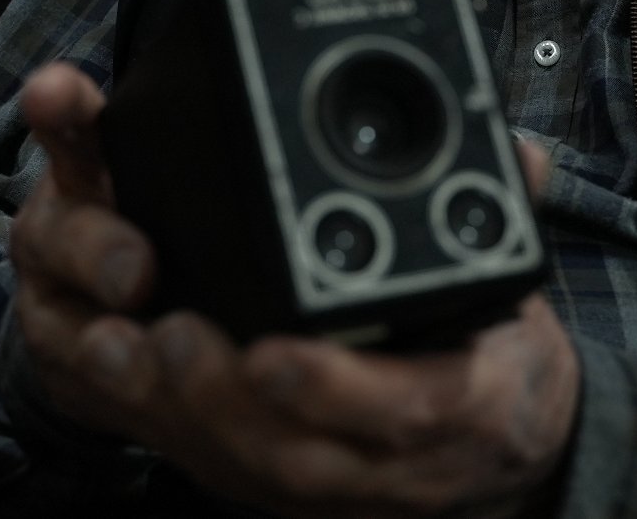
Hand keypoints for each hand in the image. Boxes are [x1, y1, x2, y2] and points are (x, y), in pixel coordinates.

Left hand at [9, 62, 578, 516]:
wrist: (503, 441)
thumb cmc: (500, 350)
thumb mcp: (520, 285)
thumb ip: (511, 208)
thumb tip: (517, 151)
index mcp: (475, 404)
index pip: (411, 409)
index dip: (339, 392)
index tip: (273, 353)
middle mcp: (401, 465)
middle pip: (303, 457)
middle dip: (225, 402)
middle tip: (171, 334)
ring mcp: (337, 486)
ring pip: (249, 467)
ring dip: (176, 411)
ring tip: (119, 343)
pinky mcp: (283, 486)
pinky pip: (218, 467)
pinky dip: (160, 423)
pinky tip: (115, 370)